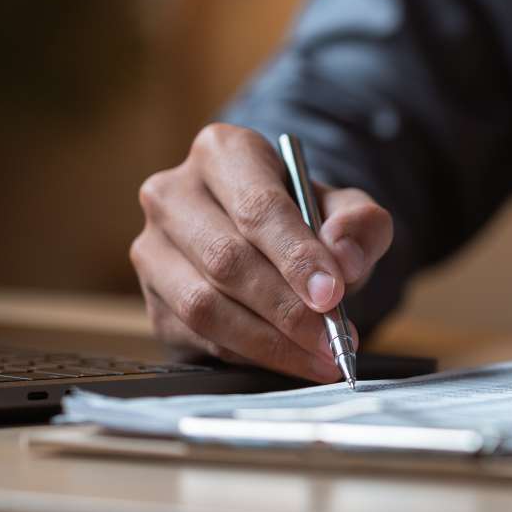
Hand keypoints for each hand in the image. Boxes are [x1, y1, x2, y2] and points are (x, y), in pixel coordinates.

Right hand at [130, 124, 392, 380]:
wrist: (271, 244)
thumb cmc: (307, 220)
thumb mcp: (347, 211)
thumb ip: (360, 225)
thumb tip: (344, 259)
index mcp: (223, 152)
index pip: (257, 206)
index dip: (296, 255)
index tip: (332, 295)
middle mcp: (173, 194)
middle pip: (226, 259)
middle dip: (286, 308)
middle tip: (333, 337)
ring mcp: (153, 249)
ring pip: (204, 305)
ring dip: (268, 341)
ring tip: (320, 356)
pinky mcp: (151, 301)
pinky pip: (197, 337)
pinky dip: (250, 356)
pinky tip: (291, 360)